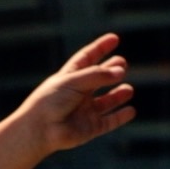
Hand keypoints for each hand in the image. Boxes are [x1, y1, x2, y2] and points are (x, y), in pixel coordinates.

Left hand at [22, 33, 136, 152]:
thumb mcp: (73, 81)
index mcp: (69, 78)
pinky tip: (130, 110)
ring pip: (106, 101)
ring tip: (128, 89)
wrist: (39, 130)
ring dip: (118, 95)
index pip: (86, 59)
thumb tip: (121, 71)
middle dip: (111, 70)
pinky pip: (109, 122)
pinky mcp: (90, 128)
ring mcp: (84, 111)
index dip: (100, 48)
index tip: (114, 38)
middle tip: (123, 62)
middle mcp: (77, 94)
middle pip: (98, 79)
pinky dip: (120, 117)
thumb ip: (98, 75)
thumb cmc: (50, 102)